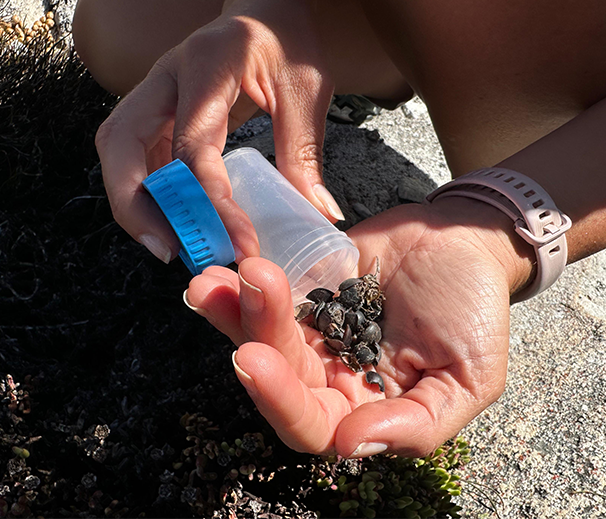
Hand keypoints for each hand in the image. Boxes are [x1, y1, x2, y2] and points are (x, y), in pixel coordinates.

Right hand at [95, 0, 337, 262]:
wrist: (263, 6)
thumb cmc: (285, 40)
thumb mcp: (306, 89)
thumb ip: (304, 149)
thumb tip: (319, 214)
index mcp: (206, 64)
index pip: (190, 141)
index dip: (206, 196)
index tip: (235, 239)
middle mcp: (164, 75)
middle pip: (119, 142)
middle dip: (133, 202)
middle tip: (168, 249)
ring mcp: (150, 91)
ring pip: (113, 150)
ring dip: (129, 201)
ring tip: (166, 244)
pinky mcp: (150, 111)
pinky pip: (130, 156)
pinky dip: (141, 192)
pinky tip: (168, 222)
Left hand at [184, 200, 521, 456]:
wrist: (463, 242)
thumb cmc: (475, 316)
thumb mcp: (471, 379)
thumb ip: (421, 423)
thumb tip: (352, 444)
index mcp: (361, 409)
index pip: (309, 424)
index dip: (279, 401)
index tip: (255, 362)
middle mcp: (324, 375)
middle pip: (273, 371)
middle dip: (253, 333)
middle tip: (245, 292)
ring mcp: (304, 330)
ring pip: (257, 331)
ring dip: (232, 309)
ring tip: (212, 281)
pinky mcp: (294, 288)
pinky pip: (259, 289)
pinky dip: (234, 280)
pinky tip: (217, 264)